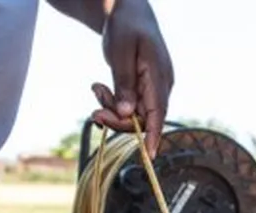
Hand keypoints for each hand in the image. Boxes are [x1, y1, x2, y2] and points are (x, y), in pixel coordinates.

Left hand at [91, 0, 173, 155]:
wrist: (127, 11)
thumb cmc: (125, 26)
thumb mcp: (121, 53)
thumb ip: (124, 84)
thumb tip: (127, 114)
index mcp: (160, 76)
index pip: (159, 113)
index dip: (153, 135)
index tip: (149, 155)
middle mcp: (161, 86)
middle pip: (143, 118)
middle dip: (118, 119)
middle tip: (94, 111)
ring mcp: (153, 88)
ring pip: (133, 114)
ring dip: (111, 108)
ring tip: (96, 88)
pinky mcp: (143, 89)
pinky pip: (129, 105)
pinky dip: (112, 102)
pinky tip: (100, 87)